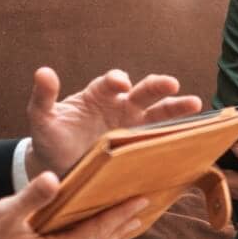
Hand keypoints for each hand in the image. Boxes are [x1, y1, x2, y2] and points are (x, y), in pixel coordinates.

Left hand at [25, 67, 202, 175]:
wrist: (58, 167)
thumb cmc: (51, 137)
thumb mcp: (43, 118)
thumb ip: (43, 97)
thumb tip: (43, 71)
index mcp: (97, 96)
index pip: (109, 83)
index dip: (116, 80)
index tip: (120, 84)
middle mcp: (119, 106)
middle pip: (142, 92)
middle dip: (156, 87)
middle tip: (171, 83)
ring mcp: (132, 126)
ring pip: (158, 113)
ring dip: (176, 107)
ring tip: (195, 104)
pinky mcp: (139, 147)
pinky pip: (159, 139)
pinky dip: (175, 136)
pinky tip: (193, 135)